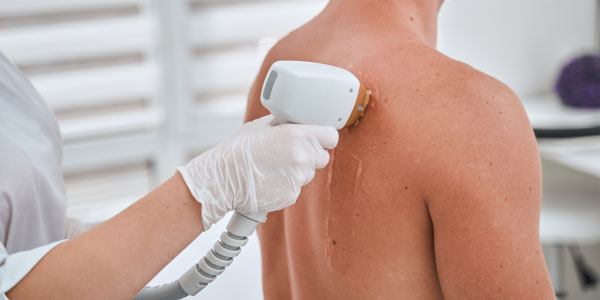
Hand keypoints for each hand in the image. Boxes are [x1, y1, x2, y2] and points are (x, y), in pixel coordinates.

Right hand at [178, 115, 338, 229]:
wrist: (223, 179)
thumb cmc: (238, 150)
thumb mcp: (261, 126)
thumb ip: (285, 125)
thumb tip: (296, 124)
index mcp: (297, 135)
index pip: (331, 136)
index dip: (325, 137)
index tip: (320, 138)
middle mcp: (301, 157)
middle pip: (322, 157)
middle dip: (311, 155)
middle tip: (291, 153)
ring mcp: (297, 179)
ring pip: (308, 174)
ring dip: (297, 170)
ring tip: (273, 167)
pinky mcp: (291, 196)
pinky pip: (296, 187)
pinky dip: (286, 184)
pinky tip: (269, 179)